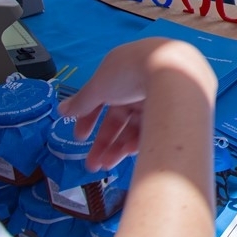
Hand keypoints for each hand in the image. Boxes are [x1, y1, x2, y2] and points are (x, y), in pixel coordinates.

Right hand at [58, 38, 215, 170]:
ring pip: (136, 127)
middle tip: (93, 164)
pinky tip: (128, 153)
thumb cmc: (130, 71)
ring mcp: (160, 96)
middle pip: (120, 117)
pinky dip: (139, 141)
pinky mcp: (174, 110)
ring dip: (118, 147)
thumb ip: (81, 101)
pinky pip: (153, 128)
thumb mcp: (99, 85)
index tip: (79, 136)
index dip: (89, 117)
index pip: (102, 98)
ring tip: (106, 165)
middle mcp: (142, 84)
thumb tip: (62, 110)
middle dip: (104, 142)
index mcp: (123, 72)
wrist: (174, 72)